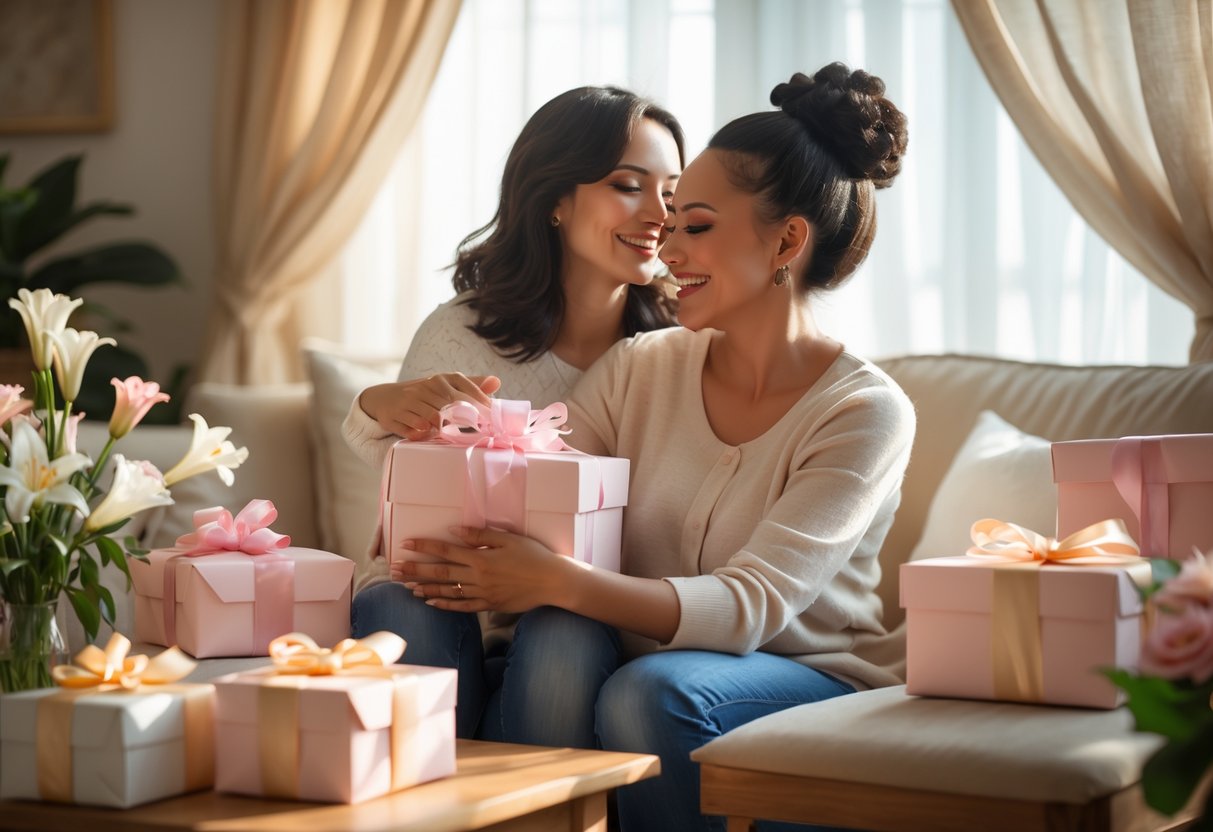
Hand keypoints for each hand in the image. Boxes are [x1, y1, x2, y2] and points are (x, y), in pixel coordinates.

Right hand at [359, 374, 500, 439]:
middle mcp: (422, 387)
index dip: (477, 398)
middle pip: (449, 404)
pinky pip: (412, 430)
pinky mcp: (393, 416)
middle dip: (462, 418)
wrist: (385, 398)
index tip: (490, 413)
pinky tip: (426, 435)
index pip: (462, 383)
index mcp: (438, 379)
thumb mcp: (445, 387)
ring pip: (431, 418)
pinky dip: (421, 435)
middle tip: (474, 430)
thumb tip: (497, 381)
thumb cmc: (424, 396)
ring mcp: (407, 402)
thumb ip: (471, 385)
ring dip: (441, 428)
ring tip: (446, 433)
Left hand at [391, 526, 578, 612]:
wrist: (553, 582)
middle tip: (393, 569)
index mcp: (481, 558)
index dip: (424, 547)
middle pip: (440, 573)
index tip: (405, 544)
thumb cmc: (534, 556)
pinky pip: (462, 606)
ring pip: (447, 591)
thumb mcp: (509, 538)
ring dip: (425, 588)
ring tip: (406, 586)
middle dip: (415, 570)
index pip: (445, 550)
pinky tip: (431, 603)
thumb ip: (480, 535)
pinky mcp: (489, 605)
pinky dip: (445, 605)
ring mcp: (482, 594)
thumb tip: (453, 531)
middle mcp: (478, 577)